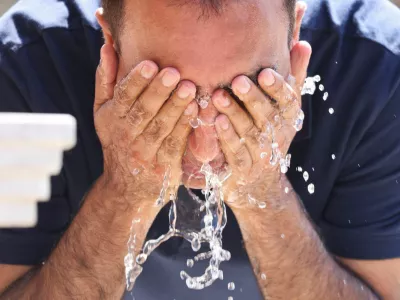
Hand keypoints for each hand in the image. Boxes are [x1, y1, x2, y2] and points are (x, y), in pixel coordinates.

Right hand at [94, 44, 197, 207]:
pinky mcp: (164, 166)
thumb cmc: (118, 140)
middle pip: (143, 111)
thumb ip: (106, 80)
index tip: (150, 64)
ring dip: (176, 107)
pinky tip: (195, 110)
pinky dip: (185, 127)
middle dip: (159, 91)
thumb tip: (108, 46)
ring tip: (190, 88)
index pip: (123, 97)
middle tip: (174, 72)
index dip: (136, 81)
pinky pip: (176, 144)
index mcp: (112, 120)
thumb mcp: (104, 112)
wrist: (126, 187)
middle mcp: (127, 136)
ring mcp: (146, 153)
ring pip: (161, 127)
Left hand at [212, 41, 311, 209]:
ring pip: (250, 134)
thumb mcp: (284, 109)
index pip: (289, 103)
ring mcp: (262, 156)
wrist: (260, 183)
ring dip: (235, 115)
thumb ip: (292, 77)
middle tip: (238, 80)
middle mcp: (279, 138)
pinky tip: (216, 122)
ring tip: (218, 96)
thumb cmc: (270, 134)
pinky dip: (227, 138)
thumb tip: (302, 44)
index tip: (265, 73)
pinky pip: (236, 154)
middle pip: (268, 117)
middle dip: (253, 98)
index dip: (278, 88)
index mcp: (289, 120)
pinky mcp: (244, 170)